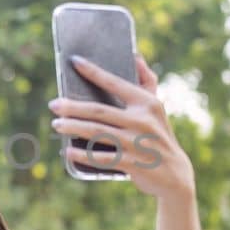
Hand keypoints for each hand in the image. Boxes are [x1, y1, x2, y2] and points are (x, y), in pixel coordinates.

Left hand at [50, 53, 195, 199]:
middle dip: (73, 107)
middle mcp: (142, 121)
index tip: (74, 62)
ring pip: (97, 133)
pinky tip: (68, 152)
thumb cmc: (158, 135)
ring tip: (56, 125)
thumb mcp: (156, 108)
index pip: (115, 83)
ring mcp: (137, 143)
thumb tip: (134, 56)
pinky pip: (102, 158)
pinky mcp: (133, 164)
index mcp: (147, 103)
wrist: (175, 173)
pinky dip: (83, 155)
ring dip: (73, 127)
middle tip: (53, 104)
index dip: (94, 72)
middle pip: (99, 111)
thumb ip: (146, 81)